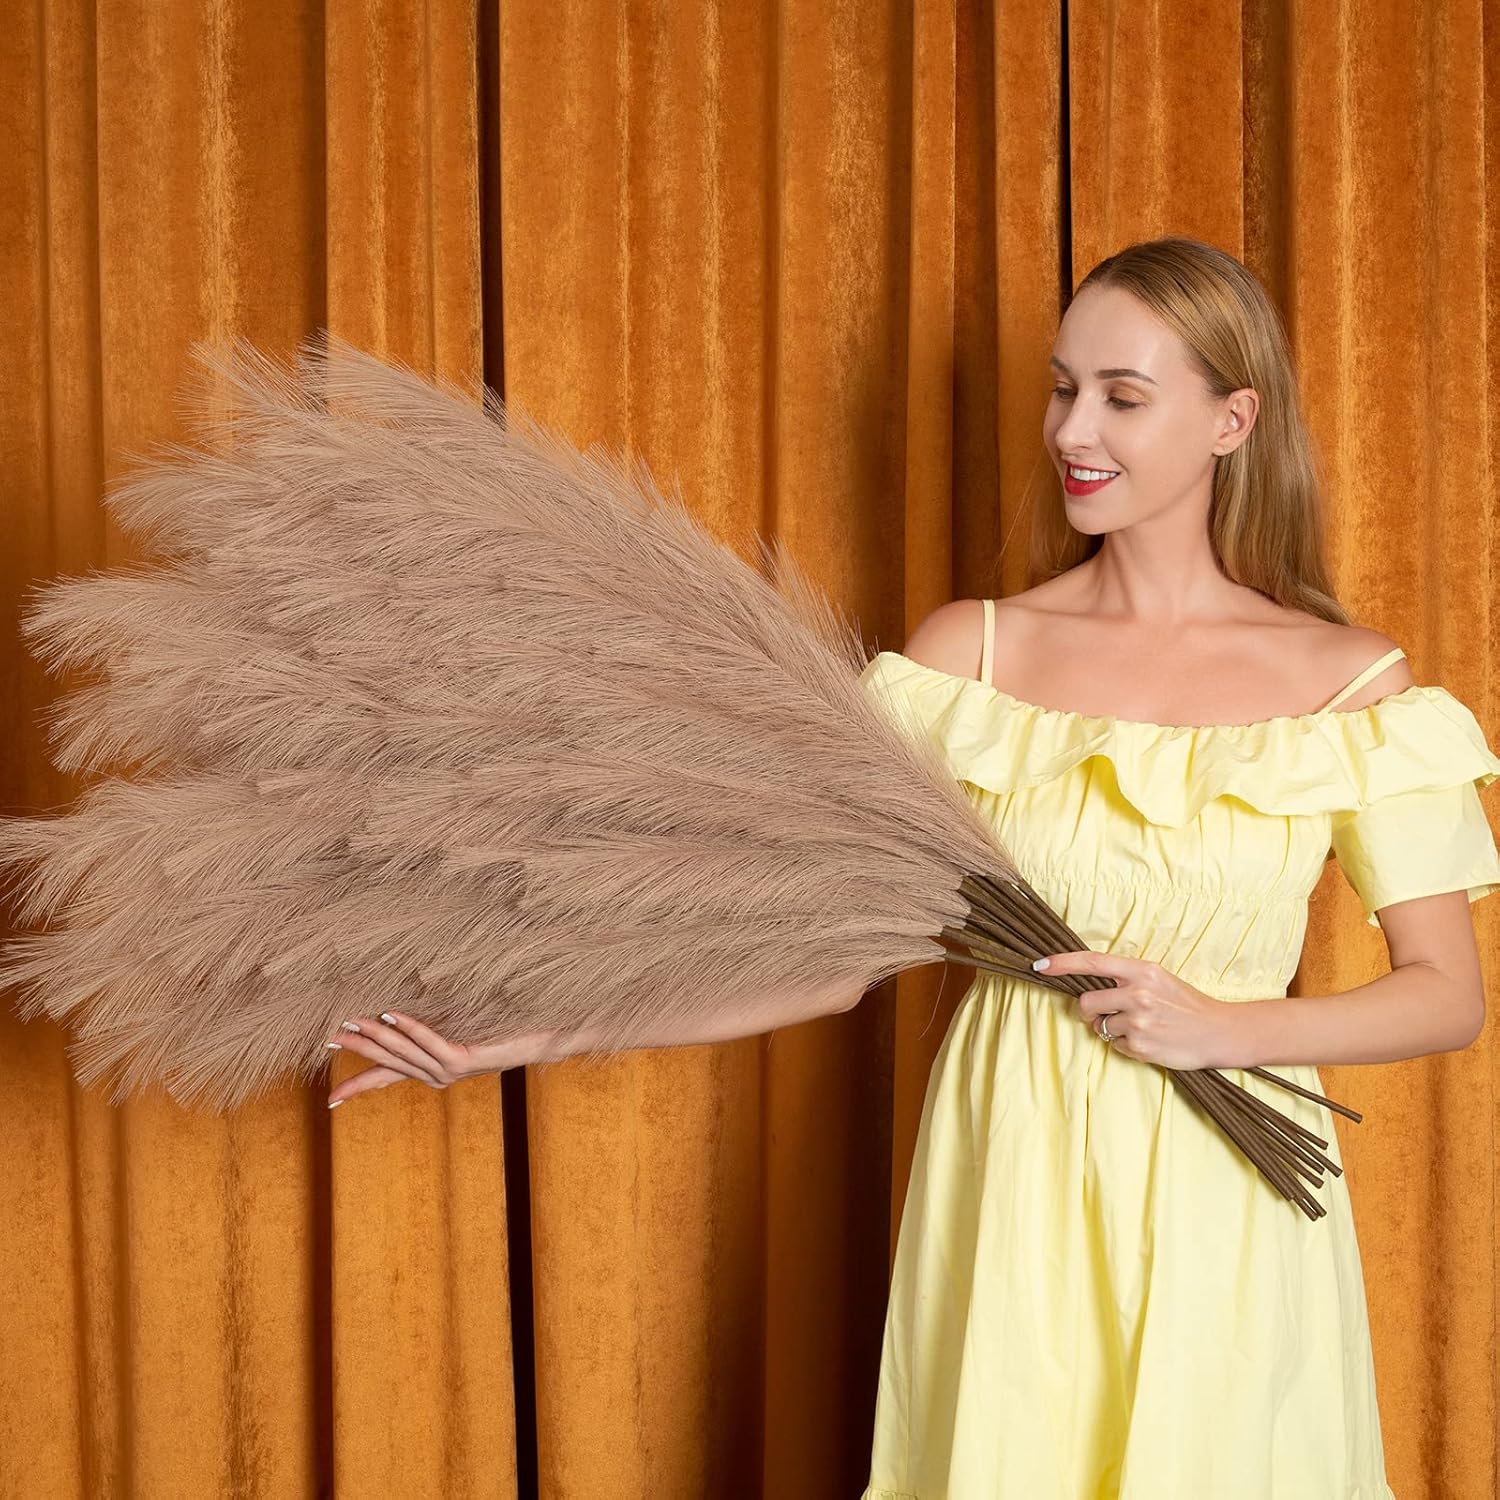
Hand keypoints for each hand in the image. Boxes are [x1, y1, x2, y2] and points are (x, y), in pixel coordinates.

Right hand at [325, 1010, 568, 1107]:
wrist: (544, 1039)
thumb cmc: (506, 1030)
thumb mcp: (464, 1031)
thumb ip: (438, 1030)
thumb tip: (407, 1011)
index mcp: (433, 1072)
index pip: (386, 1080)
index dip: (358, 1087)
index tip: (329, 1100)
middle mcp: (438, 1076)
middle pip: (388, 1062)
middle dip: (357, 1048)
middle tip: (327, 1036)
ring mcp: (451, 1071)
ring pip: (404, 1052)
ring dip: (375, 1036)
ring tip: (349, 1022)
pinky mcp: (465, 1061)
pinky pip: (432, 1043)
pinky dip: (411, 1028)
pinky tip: (391, 1014)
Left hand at [1032, 951, 1244, 1070]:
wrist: (1218, 1032)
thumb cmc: (1185, 1003)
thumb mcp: (1158, 978)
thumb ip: (1125, 977)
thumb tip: (1087, 982)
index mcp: (1142, 971)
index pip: (1092, 962)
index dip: (1062, 963)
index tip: (1039, 965)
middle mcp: (1138, 993)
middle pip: (1086, 1001)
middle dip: (1088, 1010)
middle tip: (1102, 1013)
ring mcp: (1138, 1022)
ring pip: (1099, 1025)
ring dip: (1111, 1028)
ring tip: (1140, 1026)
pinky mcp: (1139, 1046)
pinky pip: (1113, 1045)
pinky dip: (1124, 1044)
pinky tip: (1147, 1039)